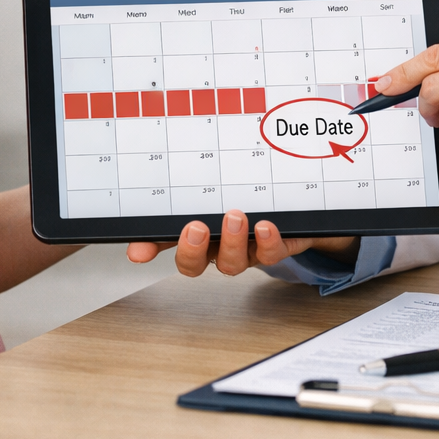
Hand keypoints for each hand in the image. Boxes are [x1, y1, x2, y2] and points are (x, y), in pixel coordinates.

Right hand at [127, 209, 357, 276]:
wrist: (299, 201)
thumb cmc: (251, 192)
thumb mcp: (218, 187)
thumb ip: (192, 188)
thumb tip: (162, 173)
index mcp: (200, 232)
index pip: (166, 241)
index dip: (151, 249)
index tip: (138, 251)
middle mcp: (220, 246)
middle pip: (196, 265)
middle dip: (192, 251)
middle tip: (196, 229)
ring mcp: (248, 249)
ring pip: (233, 263)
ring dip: (232, 242)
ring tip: (236, 217)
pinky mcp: (279, 245)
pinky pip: (272, 253)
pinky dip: (269, 242)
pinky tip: (266, 225)